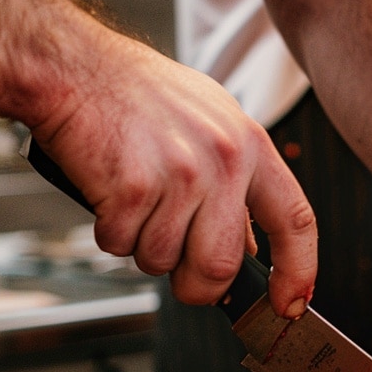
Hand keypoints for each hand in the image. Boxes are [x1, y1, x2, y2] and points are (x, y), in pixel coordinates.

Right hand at [30, 32, 316, 317]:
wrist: (73, 67)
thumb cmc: (137, 96)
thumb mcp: (210, 126)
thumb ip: (236, 186)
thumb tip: (250, 250)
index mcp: (249, 146)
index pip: (295, 221)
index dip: (298, 272)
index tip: (288, 304)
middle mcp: (222, 160)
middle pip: (221, 266)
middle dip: (196, 286)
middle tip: (178, 271)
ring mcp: (179, 174)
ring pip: (164, 261)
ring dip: (143, 250)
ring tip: (135, 206)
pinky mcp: (133, 188)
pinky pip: (122, 246)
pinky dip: (110, 234)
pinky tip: (110, 197)